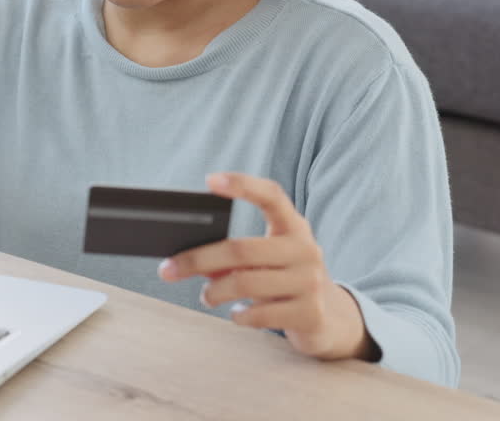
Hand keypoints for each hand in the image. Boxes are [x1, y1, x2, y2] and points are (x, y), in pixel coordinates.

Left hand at [157, 173, 377, 361]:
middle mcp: (305, 249)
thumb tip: (189, 260)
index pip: (272, 196)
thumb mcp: (267, 261)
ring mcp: (310, 282)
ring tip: (206, 296)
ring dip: (214, 292)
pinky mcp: (309, 313)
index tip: (210, 180)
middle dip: (197, 260)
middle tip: (168, 270)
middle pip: (241, 249)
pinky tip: (235, 314)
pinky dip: (238, 315)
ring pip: (245, 283)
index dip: (243, 185)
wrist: (331, 319)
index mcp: (295, 226)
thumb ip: (235, 256)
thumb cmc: (285, 280)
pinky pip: (259, 314)